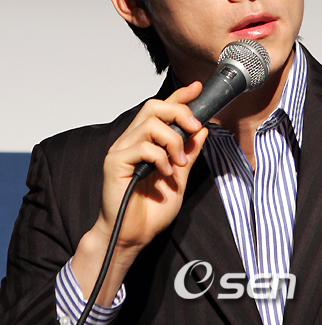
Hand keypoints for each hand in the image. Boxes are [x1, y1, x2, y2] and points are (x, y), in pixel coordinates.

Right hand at [72, 82, 207, 302]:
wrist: (133, 236)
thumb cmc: (151, 210)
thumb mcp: (180, 178)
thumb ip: (189, 154)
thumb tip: (202, 130)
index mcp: (146, 142)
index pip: (162, 110)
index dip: (179, 96)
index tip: (196, 88)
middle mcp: (132, 140)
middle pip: (154, 107)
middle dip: (180, 112)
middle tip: (195, 128)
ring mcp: (121, 150)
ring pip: (151, 124)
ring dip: (174, 141)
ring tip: (178, 163)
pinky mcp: (115, 162)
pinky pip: (143, 146)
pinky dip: (160, 158)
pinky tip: (164, 174)